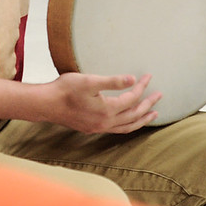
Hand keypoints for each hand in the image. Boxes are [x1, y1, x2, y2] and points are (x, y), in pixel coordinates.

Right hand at [42, 71, 160, 132]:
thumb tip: (133, 79)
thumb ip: (112, 81)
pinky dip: (128, 125)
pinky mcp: (92, 128)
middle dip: (148, 104)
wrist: (46, 104)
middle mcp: (105, 123)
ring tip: (153, 114)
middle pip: (134, 115)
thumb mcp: (90, 80)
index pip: (132, 98)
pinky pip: (117, 129)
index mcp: (107, 110)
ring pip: (127, 127)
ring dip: (141, 119)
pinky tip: (129, 120)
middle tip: (159, 95)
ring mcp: (99, 128)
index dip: (142, 87)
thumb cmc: (66, 89)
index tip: (148, 76)